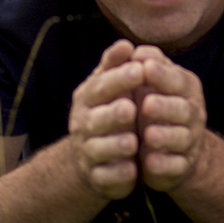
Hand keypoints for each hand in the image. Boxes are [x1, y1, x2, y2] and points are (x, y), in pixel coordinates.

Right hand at [68, 39, 144, 200]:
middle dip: (113, 114)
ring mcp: (88, 153)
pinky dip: (118, 174)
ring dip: (116, 145)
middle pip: (95, 120)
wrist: (93, 157)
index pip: (100, 86)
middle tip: (131, 108)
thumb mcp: (109, 86)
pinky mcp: (98, 178)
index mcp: (87, 99)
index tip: (140, 69)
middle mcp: (83, 126)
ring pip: (99, 150)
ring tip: (133, 141)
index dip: (119, 79)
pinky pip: (106, 177)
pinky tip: (131, 170)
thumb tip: (127, 44)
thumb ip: (116, 66)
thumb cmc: (109, 109)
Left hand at [131, 47, 208, 195]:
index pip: (178, 79)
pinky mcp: (181, 167)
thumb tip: (135, 50)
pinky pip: (176, 166)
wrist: (175, 148)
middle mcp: (193, 113)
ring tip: (148, 135)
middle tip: (146, 104)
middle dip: (166, 106)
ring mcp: (190, 141)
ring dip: (165, 136)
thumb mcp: (154, 83)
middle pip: (184, 109)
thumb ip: (147, 64)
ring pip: (182, 138)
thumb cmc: (158, 105)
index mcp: (187, 88)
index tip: (144, 68)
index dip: (162, 74)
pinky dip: (164, 164)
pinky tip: (150, 162)